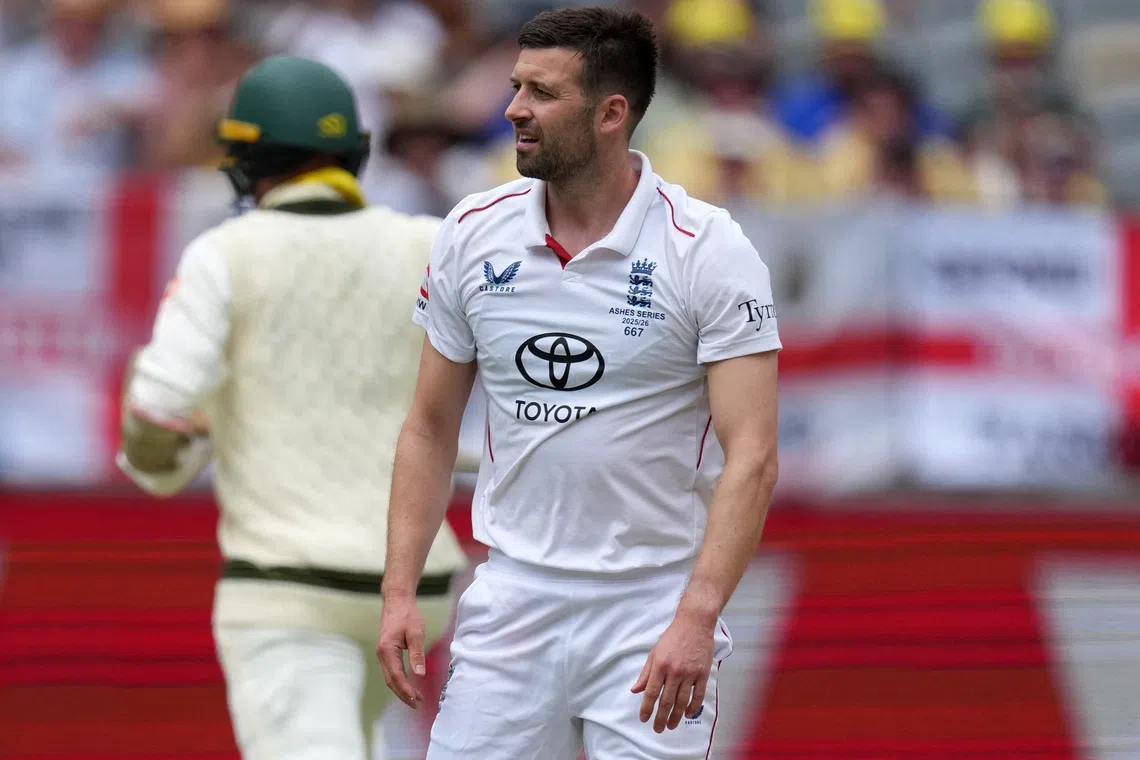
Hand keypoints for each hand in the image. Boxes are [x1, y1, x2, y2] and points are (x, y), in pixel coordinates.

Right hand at [376, 593, 426, 708]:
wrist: (397, 600)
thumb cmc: (407, 614)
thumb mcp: (416, 632)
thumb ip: (417, 654)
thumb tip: (420, 674)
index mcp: (387, 650)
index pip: (396, 676)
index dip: (406, 690)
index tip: (417, 700)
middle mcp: (381, 654)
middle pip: (391, 681)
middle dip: (403, 694)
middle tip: (417, 704)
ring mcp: (382, 653)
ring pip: (390, 677)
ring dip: (401, 689)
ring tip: (415, 698)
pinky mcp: (386, 652)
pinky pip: (391, 671)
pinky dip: (400, 680)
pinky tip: (409, 684)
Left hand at [631, 612, 714, 732]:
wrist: (694, 624)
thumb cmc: (672, 637)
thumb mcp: (654, 652)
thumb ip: (646, 673)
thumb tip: (636, 690)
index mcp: (660, 665)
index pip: (651, 692)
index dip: (646, 708)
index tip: (644, 718)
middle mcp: (674, 671)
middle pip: (666, 701)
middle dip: (661, 718)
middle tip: (658, 729)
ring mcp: (690, 673)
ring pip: (682, 701)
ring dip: (675, 716)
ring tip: (671, 726)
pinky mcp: (703, 673)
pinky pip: (698, 695)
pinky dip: (692, 707)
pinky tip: (687, 714)